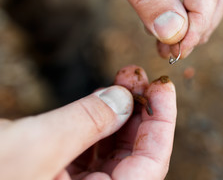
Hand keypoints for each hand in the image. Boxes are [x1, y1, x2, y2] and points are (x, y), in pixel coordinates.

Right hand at [0, 65, 175, 179]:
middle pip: (135, 154)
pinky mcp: (57, 176)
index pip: (152, 164)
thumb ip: (86, 121)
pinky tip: (103, 96)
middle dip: (140, 112)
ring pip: (113, 148)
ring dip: (121, 112)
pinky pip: (89, 148)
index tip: (164, 88)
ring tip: (124, 78)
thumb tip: (124, 98)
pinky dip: (97, 120)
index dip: (163, 123)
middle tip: (140, 77)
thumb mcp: (34, 147)